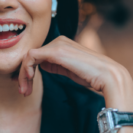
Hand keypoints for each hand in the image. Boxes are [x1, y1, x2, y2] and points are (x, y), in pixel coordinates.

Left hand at [18, 36, 132, 132]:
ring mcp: (57, 45)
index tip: (27, 87)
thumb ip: (57, 66)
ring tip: (25, 90)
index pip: (39, 55)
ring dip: (24, 74)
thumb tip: (43, 65)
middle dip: (24, 74)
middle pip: (32, 55)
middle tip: (23, 91)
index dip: (29, 70)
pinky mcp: (55, 52)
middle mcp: (59, 41)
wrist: (108, 76)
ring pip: (29, 56)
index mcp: (63, 45)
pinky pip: (31, 57)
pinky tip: (29, 82)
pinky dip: (26, 70)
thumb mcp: (71, 71)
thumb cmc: (93, 76)